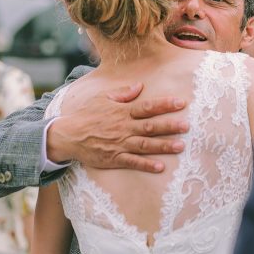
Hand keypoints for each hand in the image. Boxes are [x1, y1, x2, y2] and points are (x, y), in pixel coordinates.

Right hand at [47, 83, 188, 172]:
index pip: (147, 107)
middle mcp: (123, 128)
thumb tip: (140, 86)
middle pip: (150, 127)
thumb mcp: (102, 98)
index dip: (164, 104)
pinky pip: (132, 162)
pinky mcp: (114, 158)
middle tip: (187, 126)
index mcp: (122, 111)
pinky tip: (160, 167)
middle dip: (169, 126)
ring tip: (180, 146)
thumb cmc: (86, 114)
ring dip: (163, 146)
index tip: (181, 102)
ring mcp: (119, 144)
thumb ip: (123, 93)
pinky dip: (146, 165)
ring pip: (145, 145)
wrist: (67, 135)